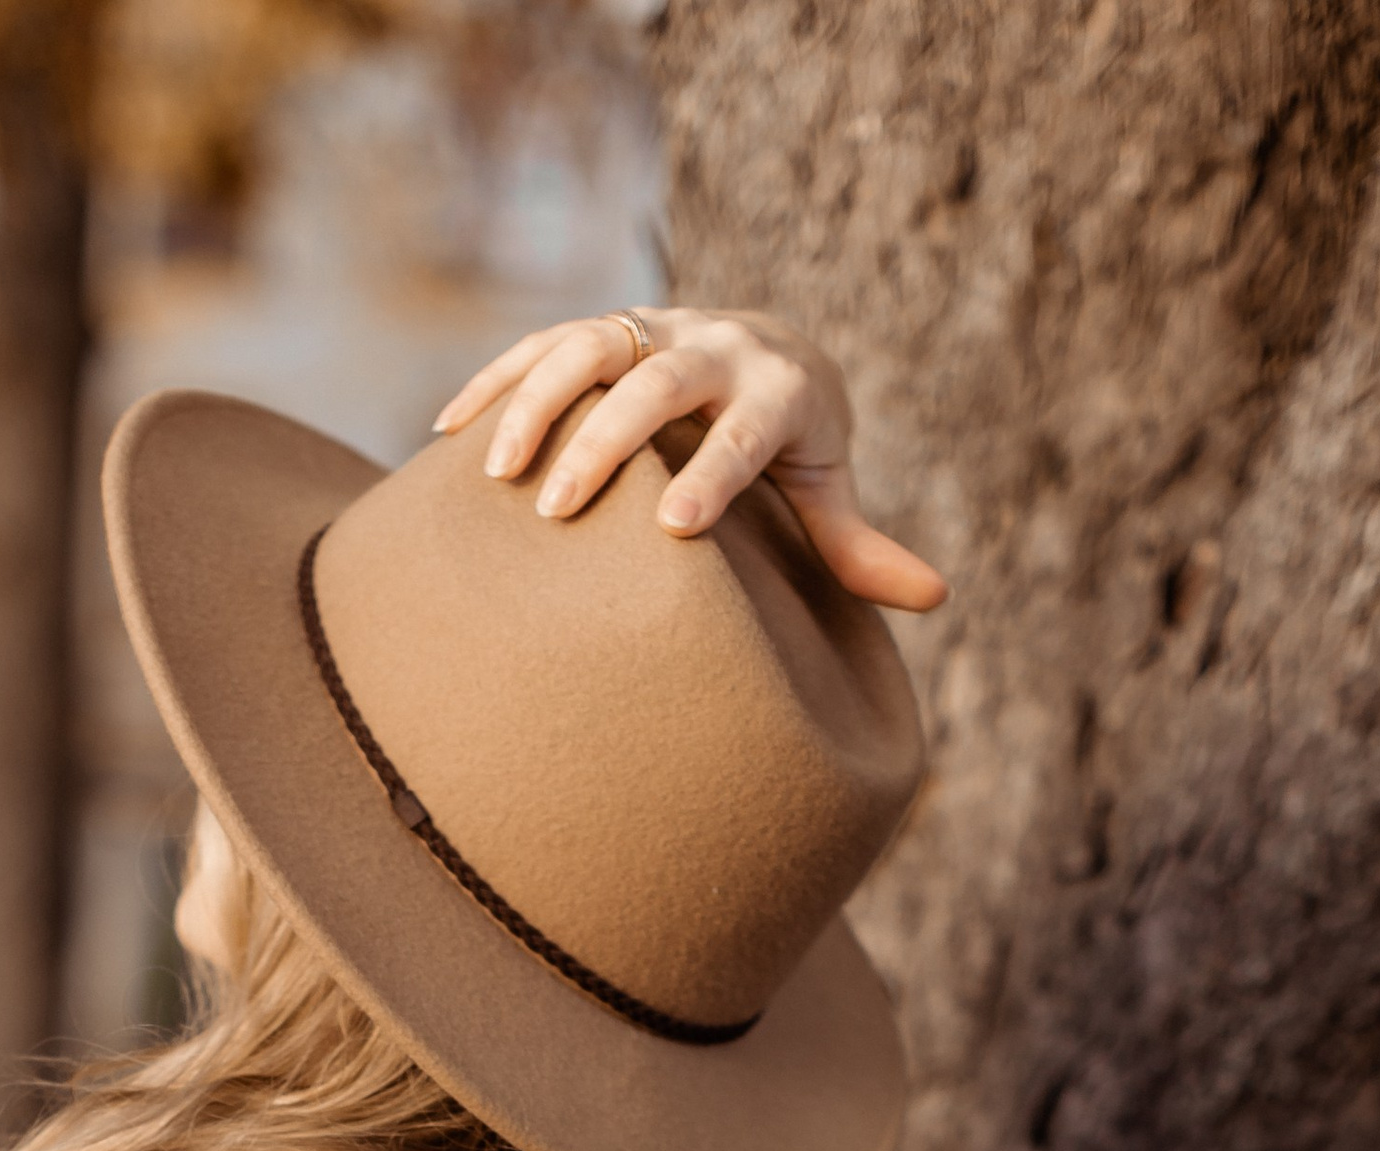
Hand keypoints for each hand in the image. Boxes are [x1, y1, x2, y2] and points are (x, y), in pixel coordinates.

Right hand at [434, 308, 945, 612]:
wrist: (765, 341)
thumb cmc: (796, 438)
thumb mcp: (828, 484)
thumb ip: (861, 544)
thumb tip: (935, 597)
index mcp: (777, 387)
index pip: (747, 431)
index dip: (714, 475)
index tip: (675, 530)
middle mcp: (712, 344)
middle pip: (657, 382)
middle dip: (606, 441)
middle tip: (560, 507)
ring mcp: (651, 326)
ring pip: (587, 347)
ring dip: (536, 403)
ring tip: (495, 473)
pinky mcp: (602, 329)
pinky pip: (538, 344)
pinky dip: (492, 384)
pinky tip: (444, 434)